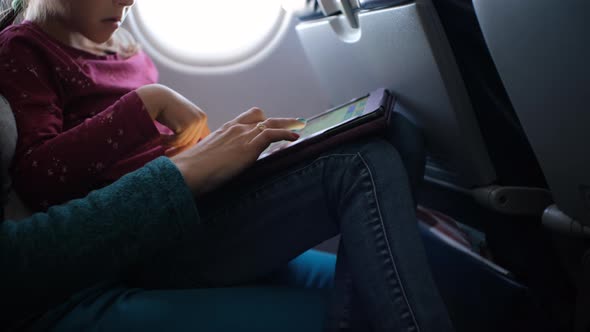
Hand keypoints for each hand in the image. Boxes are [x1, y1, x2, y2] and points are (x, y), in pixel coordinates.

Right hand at [136, 84, 209, 155]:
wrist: (157, 98)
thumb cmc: (167, 109)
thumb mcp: (183, 117)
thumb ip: (190, 129)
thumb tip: (194, 146)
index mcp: (202, 117)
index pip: (202, 137)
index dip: (192, 145)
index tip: (180, 152)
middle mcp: (201, 119)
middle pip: (192, 142)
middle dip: (179, 149)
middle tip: (167, 154)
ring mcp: (195, 122)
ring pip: (184, 143)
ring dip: (170, 144)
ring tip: (160, 141)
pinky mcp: (186, 126)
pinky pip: (177, 141)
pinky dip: (167, 141)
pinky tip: (160, 137)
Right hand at [170, 107, 304, 195]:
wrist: (186, 173)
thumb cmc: (191, 171)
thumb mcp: (206, 158)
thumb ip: (217, 157)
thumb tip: (220, 166)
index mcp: (224, 130)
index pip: (246, 118)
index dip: (260, 120)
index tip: (270, 123)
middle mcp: (235, 128)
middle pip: (261, 117)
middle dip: (279, 119)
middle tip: (293, 121)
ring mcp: (242, 136)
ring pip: (271, 122)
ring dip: (288, 124)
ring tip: (300, 127)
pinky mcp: (248, 146)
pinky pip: (273, 134)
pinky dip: (286, 134)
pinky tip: (295, 137)